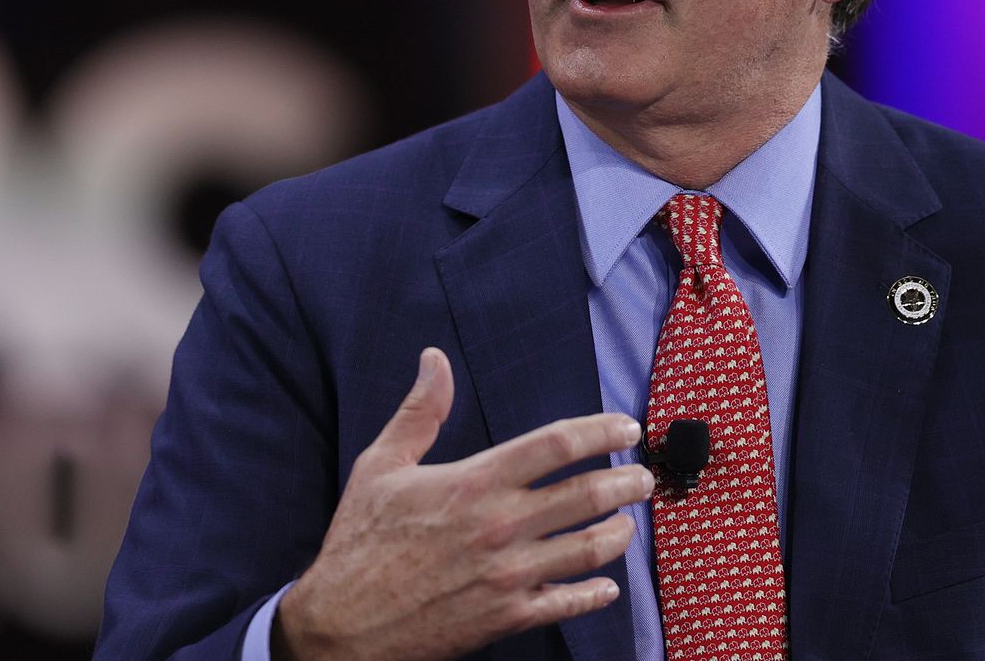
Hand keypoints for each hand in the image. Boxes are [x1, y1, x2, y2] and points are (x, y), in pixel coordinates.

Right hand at [273, 347, 652, 660]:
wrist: (341, 625)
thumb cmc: (359, 542)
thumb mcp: (381, 466)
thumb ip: (420, 412)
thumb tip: (434, 359)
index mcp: (474, 482)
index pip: (557, 445)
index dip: (602, 431)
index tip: (626, 427)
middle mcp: (500, 526)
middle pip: (588, 494)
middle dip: (628, 481)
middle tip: (643, 476)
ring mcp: (508, 575)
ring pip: (589, 549)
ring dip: (620, 532)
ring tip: (629, 522)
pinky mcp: (507, 617)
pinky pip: (569, 604)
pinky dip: (596, 593)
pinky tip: (607, 584)